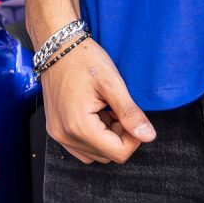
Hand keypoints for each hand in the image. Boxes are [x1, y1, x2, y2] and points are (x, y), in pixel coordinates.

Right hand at [40, 37, 154, 163]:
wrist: (56, 46)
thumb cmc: (83, 59)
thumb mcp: (112, 84)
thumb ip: (130, 113)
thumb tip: (148, 136)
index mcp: (79, 126)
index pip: (118, 153)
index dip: (133, 139)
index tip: (133, 117)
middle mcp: (65, 135)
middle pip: (106, 156)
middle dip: (119, 137)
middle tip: (119, 111)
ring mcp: (57, 134)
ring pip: (94, 154)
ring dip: (106, 138)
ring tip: (107, 112)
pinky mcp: (55, 129)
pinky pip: (80, 147)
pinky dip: (93, 137)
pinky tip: (96, 116)